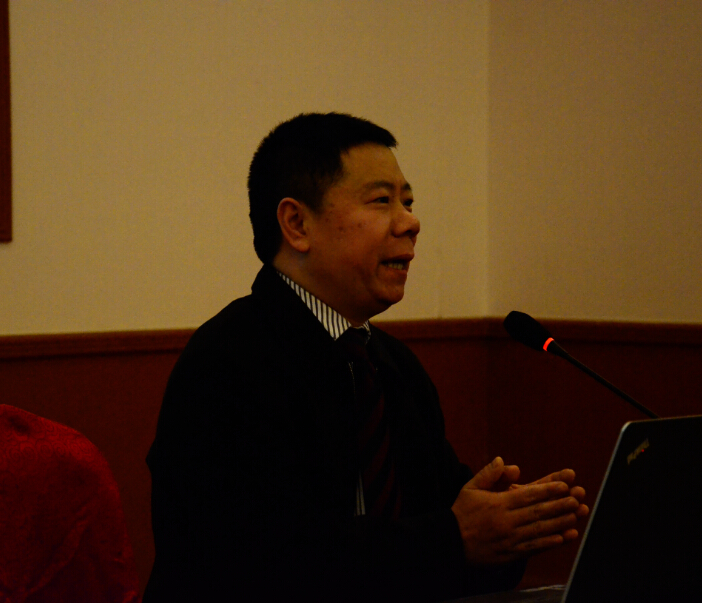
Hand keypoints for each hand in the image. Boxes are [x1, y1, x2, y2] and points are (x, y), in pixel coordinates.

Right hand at [451, 457, 588, 565]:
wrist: (449, 542)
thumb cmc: (461, 512)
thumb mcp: (470, 488)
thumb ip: (488, 474)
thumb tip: (505, 462)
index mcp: (498, 504)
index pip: (528, 495)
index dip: (548, 490)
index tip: (564, 485)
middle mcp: (507, 521)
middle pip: (538, 512)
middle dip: (559, 505)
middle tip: (577, 499)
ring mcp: (510, 539)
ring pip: (539, 530)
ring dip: (560, 523)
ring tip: (576, 516)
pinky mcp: (510, 554)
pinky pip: (533, 547)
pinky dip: (549, 543)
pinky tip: (562, 538)